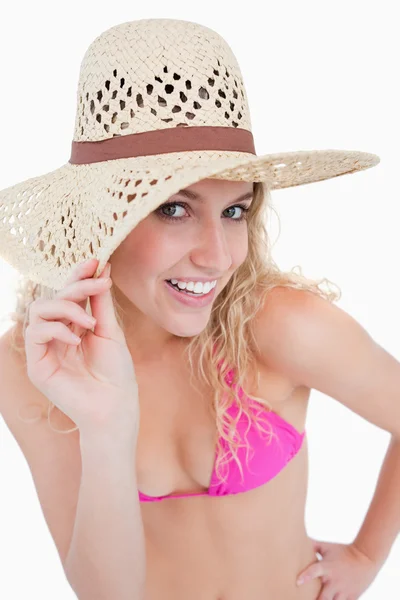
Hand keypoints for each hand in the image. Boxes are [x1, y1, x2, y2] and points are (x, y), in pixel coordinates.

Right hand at [24, 258, 138, 432]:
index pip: (69, 294)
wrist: (116, 406)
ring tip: (90, 322)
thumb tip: (102, 268)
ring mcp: (46, 349)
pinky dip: (57, 330)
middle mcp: (57, 334)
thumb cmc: (117, 373)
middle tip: (99, 283)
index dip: (78, 275)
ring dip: (66, 307)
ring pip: (39, 310)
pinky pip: (35, 333)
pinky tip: (77, 339)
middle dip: (76, 286)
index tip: (97, 261)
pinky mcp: (38, 365)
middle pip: (53, 297)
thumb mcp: (110, 331)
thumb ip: (100, 302)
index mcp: (74, 326)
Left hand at [296, 539, 382, 598]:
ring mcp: (344, 591)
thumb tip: (297, 539)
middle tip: (304, 599)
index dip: (306, 576)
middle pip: (323, 597)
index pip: (315, 571)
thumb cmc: (343, 551)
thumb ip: (312, 545)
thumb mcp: (327, 547)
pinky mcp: (352, 597)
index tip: (298, 582)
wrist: (366, 558)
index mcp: (327, 567)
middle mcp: (334, 581)